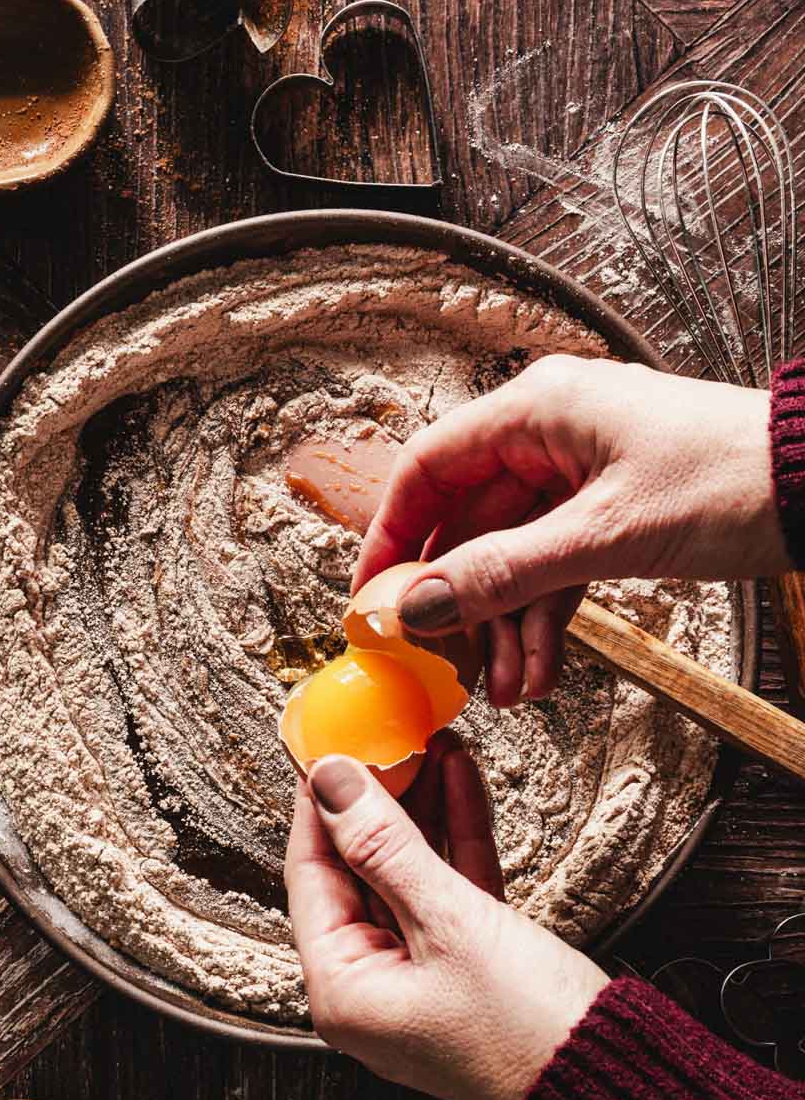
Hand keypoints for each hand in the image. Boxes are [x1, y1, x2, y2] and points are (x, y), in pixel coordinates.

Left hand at [284, 735, 607, 1099]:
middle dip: (378, 802)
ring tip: (431, 744)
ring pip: (407, 876)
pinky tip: (461, 782)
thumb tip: (335, 783)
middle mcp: (372, 987)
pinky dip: (456, 840)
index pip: (310, 878)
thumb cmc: (526, 1028)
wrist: (618, 1080)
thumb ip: (385, 846)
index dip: (318, 809)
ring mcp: (420, 978)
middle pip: (358, 873)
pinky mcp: (468, 968)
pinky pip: (449, 892)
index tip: (328, 752)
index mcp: (343, 992)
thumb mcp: (450, 923)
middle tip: (386, 739)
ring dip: (422, 811)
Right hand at [352, 356, 785, 706]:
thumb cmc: (730, 480)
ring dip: (508, 624)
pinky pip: (555, 565)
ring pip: (513, 555)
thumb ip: (504, 573)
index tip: (370, 597)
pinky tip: (541, 669)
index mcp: (538, 410)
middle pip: (469, 523)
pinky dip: (546, 616)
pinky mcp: (612, 508)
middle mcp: (550, 433)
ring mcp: (582, 472)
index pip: (428, 468)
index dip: (390, 535)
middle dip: (461, 603)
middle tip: (442, 662)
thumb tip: (418, 606)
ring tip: (510, 689)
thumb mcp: (605, 535)